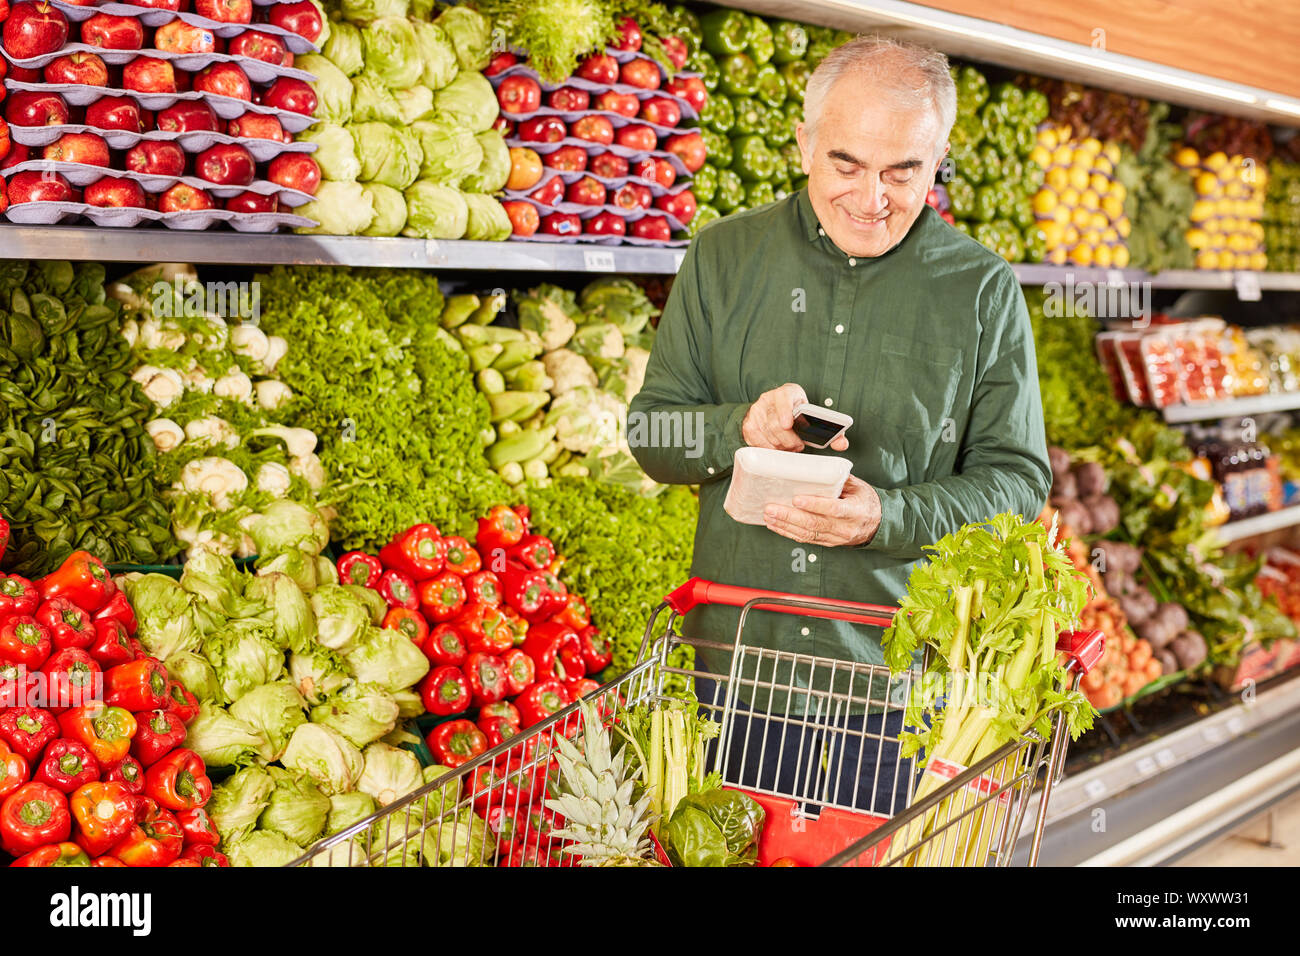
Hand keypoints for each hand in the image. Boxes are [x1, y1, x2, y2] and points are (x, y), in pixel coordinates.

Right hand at [742, 383, 848, 451]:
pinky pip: (757, 441)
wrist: (773, 411)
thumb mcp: (812, 417)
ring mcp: (757, 411)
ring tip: (789, 446)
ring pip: (768, 435)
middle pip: (776, 424)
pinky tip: (777, 447)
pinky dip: (769, 448)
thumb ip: (830, 432)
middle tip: (797, 446)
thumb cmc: (797, 415)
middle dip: (789, 440)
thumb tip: (842, 444)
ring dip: (781, 446)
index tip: (788, 425)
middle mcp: (769, 398)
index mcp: (789, 392)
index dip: (785, 411)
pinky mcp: (749, 424)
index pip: (784, 397)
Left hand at [763, 476, 880, 546]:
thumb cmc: (865, 500)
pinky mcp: (828, 543)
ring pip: (807, 534)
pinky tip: (775, 525)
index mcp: (855, 511)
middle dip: (790, 517)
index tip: (796, 499)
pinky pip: (806, 540)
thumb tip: (814, 468)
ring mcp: (836, 538)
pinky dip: (788, 533)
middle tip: (771, 509)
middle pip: (814, 524)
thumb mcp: (857, 486)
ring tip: (768, 516)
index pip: (833, 509)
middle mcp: (845, 528)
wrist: (878, 524)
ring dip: (785, 525)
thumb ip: (837, 479)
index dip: (814, 505)